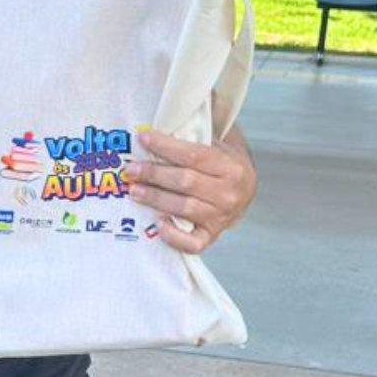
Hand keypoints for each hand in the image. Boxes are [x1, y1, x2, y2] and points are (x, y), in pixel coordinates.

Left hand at [123, 125, 255, 254]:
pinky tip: (157, 224)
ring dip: (155, 198)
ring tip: (134, 190)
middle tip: (130, 170)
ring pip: (184, 207)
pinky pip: (193, 243)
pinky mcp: (212, 235)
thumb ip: (192, 140)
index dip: (165, 146)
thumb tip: (153, 133)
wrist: (245, 191)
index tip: (142, 138)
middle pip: (185, 181)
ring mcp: (221, 216)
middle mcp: (228, 193)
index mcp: (231, 166)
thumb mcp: (217, 146)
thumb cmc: (223, 165)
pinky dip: (174, 236)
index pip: (193, 154)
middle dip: (153, 174)